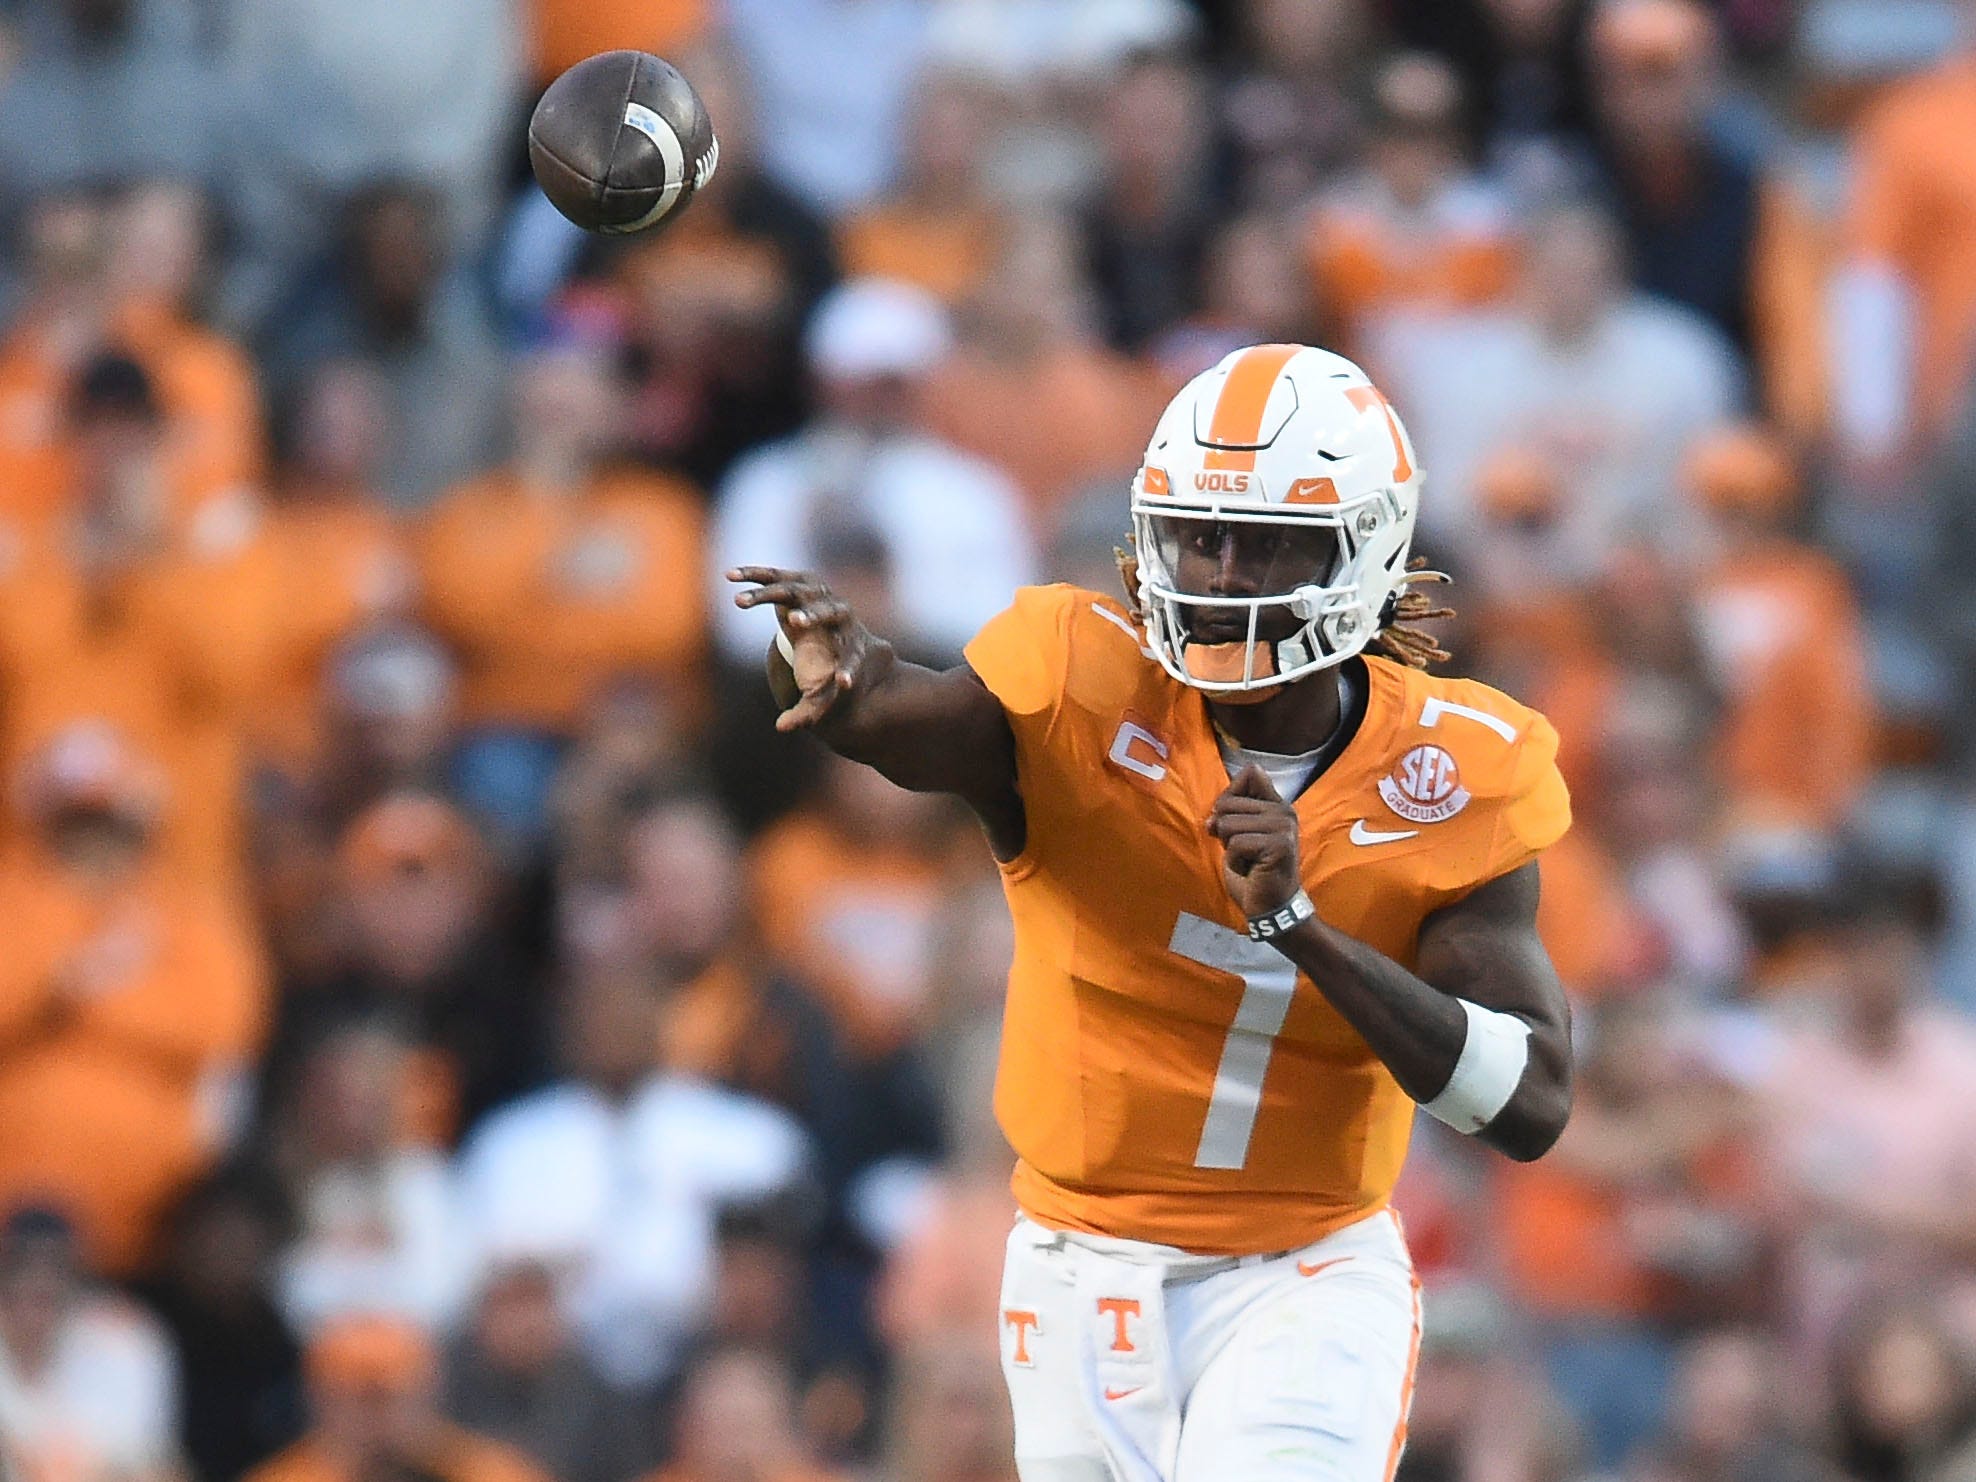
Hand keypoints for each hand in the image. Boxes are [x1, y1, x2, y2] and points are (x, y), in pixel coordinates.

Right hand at [727, 566, 871, 731]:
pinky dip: (754, 575)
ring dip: (768, 594)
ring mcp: (819, 592)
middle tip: (797, 622)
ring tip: (739, 601)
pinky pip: (774, 577)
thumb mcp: (827, 689)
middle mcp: (838, 612)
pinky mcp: (798, 580)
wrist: (834, 626)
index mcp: (851, 645)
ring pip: (795, 590)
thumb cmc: (831, 664)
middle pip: (828, 611)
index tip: (840, 681)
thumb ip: (809, 711)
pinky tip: (729, 575)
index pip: (854, 658)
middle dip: (814, 615)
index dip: (848, 669)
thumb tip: (781, 728)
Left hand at [1208, 764, 1302, 918]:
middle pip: (1227, 803)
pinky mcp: (1279, 845)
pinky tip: (1250, 870)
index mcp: (1276, 804)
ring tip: (1248, 861)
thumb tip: (1214, 814)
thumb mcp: (1237, 836)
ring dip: (1230, 849)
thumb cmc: (1252, 872)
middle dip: (1225, 832)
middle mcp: (1284, 810)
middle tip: (1245, 852)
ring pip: (1228, 824)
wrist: (1270, 906)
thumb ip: (1228, 814)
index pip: (1249, 774)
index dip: (1228, 800)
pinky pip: (1236, 844)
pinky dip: (1234, 861)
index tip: (1236, 826)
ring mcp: (1284, 827)